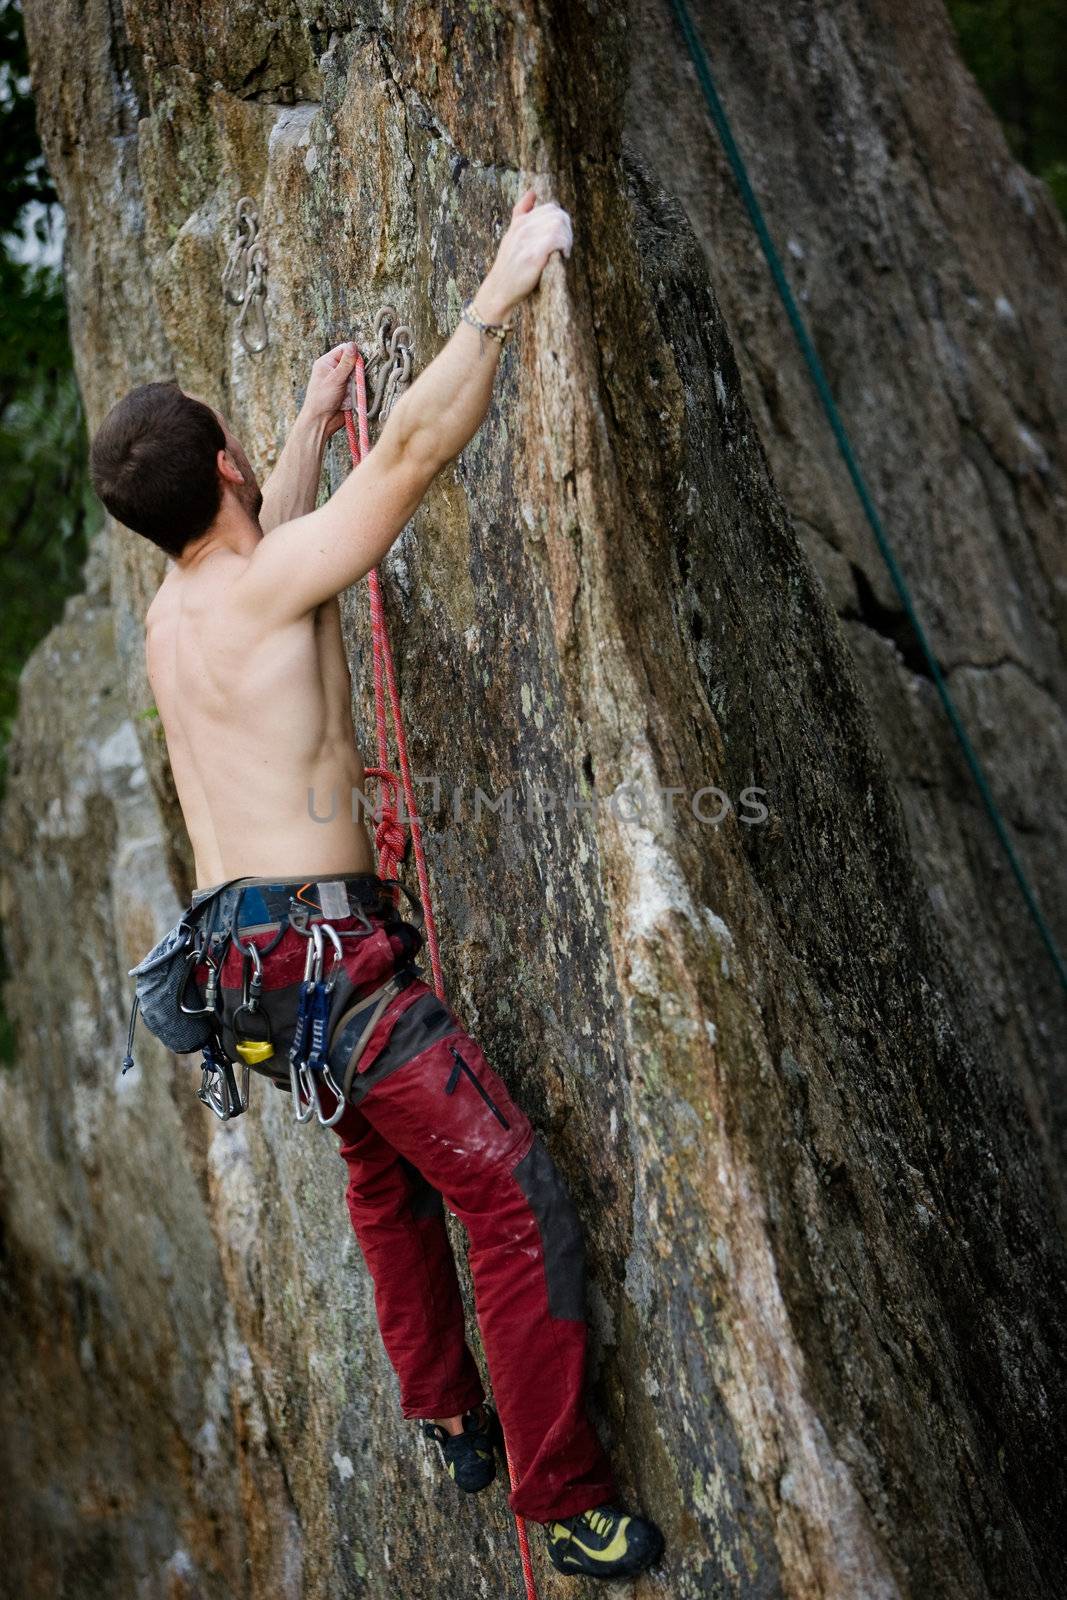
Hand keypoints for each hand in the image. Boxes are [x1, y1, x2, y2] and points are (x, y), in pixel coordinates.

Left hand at [300, 341, 358, 437]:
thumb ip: (346, 362)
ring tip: (350, 393)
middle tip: (353, 382)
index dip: (353, 355)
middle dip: (356, 373)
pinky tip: (351, 399)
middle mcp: (334, 370)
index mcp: (327, 363)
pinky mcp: (347, 392)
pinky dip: (357, 393)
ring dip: (357, 385)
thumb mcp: (335, 378)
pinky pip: (358, 389)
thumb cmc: (321, 399)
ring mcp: (342, 382)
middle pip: (353, 364)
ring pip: (358, 377)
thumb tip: (353, 345)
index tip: (358, 364)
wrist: (321, 421)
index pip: (344, 350)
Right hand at [477, 189, 572, 321]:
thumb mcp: (511, 236)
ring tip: (564, 251)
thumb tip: (532, 192)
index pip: (550, 208)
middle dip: (567, 229)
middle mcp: (522, 228)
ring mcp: (526, 241)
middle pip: (557, 214)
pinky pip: (556, 239)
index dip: (562, 221)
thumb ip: (521, 214)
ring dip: (567, 238)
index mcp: (520, 222)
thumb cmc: (509, 267)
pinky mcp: (533, 255)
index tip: (562, 239)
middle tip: (566, 246)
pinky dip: (564, 246)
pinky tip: (563, 256)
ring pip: (558, 224)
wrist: (499, 291)